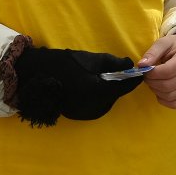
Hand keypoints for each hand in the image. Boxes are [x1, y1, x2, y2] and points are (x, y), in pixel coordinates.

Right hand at [13, 47, 142, 125]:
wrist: (35, 75)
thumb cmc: (64, 63)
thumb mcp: (91, 59)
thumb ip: (114, 63)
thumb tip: (129, 64)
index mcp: (99, 92)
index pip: (125, 87)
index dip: (134, 79)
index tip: (140, 72)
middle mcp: (94, 107)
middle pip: (116, 95)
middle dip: (119, 84)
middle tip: (118, 71)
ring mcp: (85, 113)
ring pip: (107, 101)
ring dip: (109, 90)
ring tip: (101, 77)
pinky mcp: (78, 115)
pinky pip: (96, 106)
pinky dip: (98, 96)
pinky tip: (90, 85)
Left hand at [138, 33, 175, 107]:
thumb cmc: (174, 46)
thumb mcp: (163, 43)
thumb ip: (152, 53)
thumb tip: (142, 66)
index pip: (167, 71)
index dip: (152, 73)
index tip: (145, 70)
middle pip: (168, 86)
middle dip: (152, 83)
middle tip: (147, 77)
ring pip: (170, 96)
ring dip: (156, 91)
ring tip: (153, 82)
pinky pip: (175, 104)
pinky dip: (163, 100)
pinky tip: (160, 91)